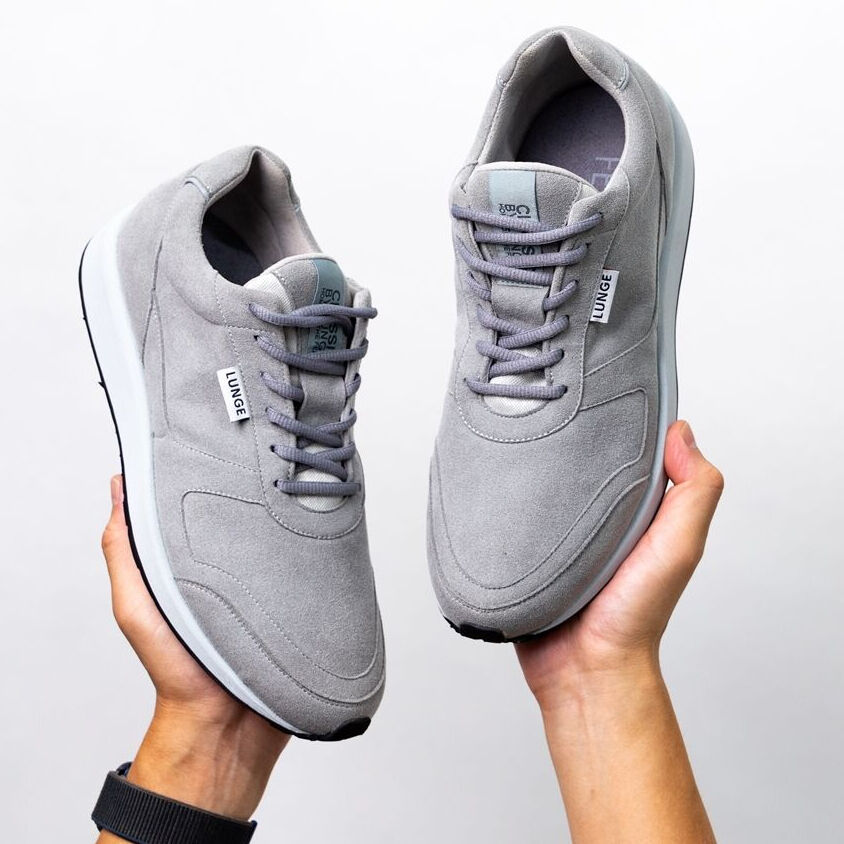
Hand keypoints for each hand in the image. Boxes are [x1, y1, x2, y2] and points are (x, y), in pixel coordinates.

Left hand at [99, 476, 287, 827]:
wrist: (228, 723)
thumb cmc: (176, 667)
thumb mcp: (136, 605)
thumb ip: (124, 552)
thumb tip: (117, 489)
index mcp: (193, 560)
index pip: (199, 503)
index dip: (203, 470)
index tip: (214, 436)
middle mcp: (232, 564)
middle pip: (245, 511)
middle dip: (255, 482)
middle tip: (269, 448)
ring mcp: (268, 579)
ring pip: (281, 531)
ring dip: (289, 509)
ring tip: (300, 475)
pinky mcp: (297, 596)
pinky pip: (308, 562)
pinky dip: (312, 542)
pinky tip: (320, 520)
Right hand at [514, 421, 721, 842]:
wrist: (582, 670)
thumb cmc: (633, 617)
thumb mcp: (677, 549)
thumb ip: (694, 493)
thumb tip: (682, 431)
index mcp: (635, 508)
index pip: (629, 449)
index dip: (621, 417)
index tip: (604, 385)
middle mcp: (597, 515)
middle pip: (581, 460)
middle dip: (567, 433)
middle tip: (547, 399)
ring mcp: (559, 531)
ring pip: (541, 482)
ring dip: (530, 463)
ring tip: (513, 429)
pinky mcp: (525, 547)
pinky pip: (512, 512)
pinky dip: (505, 495)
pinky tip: (491, 474)